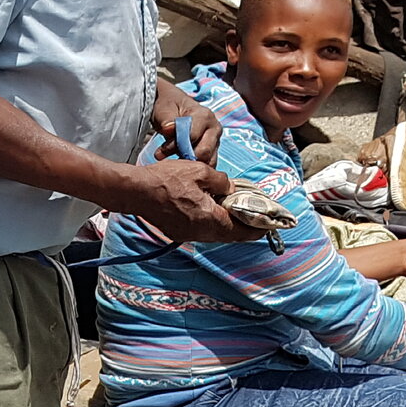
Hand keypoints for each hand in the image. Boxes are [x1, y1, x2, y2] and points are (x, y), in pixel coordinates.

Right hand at [116, 157, 252, 242]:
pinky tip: (214, 211)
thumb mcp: (200, 171)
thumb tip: (230, 188)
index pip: (241, 230)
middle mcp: (200, 232)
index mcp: (210, 218)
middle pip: (230, 235)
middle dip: (245, 228)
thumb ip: (221, 181)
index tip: (269, 226)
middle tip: (256, 220)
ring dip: (228, 226)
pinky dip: (213, 223)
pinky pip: (202, 231)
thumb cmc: (166, 179)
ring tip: (237, 213)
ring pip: (216, 234)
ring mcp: (188, 234)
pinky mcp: (178, 232)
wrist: (136, 191)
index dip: (257, 228)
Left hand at [153, 78, 220, 164]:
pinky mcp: (213, 150)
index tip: (161, 151)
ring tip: (171, 161)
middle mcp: (214, 128)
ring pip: (207, 161)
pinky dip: (193, 167)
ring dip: (188, 164)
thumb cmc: (168, 106)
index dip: (176, 145)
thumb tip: (169, 129)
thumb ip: (166, 120)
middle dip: (183, 157)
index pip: (193, 137)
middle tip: (166, 158)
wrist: (173, 106)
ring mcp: (215, 140)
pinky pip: (207, 164)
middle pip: (204, 152)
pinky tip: (178, 164)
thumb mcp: (163, 110)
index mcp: (205, 115)